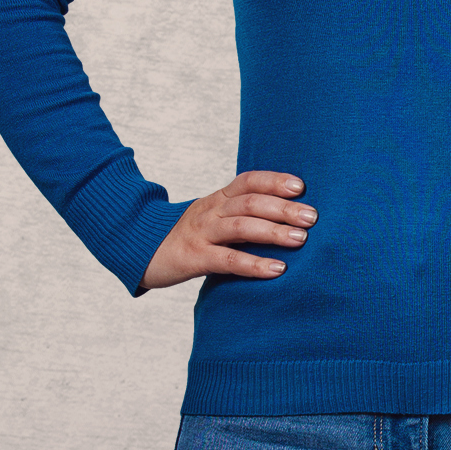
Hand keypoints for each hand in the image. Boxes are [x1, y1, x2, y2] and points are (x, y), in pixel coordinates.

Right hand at [145, 169, 310, 292]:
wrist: (138, 250)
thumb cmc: (187, 238)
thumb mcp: (211, 218)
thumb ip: (241, 215)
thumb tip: (288, 218)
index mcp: (216, 199)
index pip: (248, 180)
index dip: (275, 180)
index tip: (302, 187)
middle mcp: (209, 211)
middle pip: (249, 202)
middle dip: (283, 208)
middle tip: (312, 217)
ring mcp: (201, 233)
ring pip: (240, 226)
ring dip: (273, 231)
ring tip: (301, 239)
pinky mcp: (194, 258)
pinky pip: (227, 260)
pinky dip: (254, 264)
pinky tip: (277, 269)